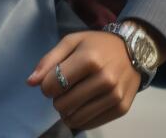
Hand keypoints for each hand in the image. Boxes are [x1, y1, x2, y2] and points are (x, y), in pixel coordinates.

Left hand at [28, 29, 154, 130]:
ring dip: (68, 111)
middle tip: (65, 88)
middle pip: (63, 105)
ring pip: (75, 118)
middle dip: (57, 99)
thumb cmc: (98, 45)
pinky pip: (90, 124)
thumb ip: (49, 61)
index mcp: (89, 60)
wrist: (135, 51)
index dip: (46, 86)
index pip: (52, 86)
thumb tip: (30, 82)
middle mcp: (105, 80)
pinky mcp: (121, 108)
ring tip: (74, 96)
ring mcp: (115, 96)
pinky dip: (81, 117)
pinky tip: (85, 104)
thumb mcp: (72, 42)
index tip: (52, 80)